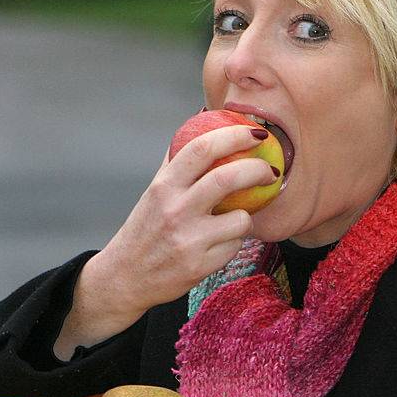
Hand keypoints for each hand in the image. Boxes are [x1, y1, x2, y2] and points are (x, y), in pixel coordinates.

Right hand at [53, 124, 276, 358]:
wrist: (125, 277)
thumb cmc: (145, 228)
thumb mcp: (154, 191)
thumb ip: (178, 160)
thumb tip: (203, 120)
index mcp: (163, 186)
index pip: (202, 149)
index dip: (234, 135)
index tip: (255, 133)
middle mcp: (175, 210)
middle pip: (227, 178)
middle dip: (258, 169)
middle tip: (270, 170)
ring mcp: (188, 240)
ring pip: (241, 219)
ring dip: (247, 216)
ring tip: (237, 217)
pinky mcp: (200, 267)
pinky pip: (234, 247)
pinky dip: (233, 242)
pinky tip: (220, 243)